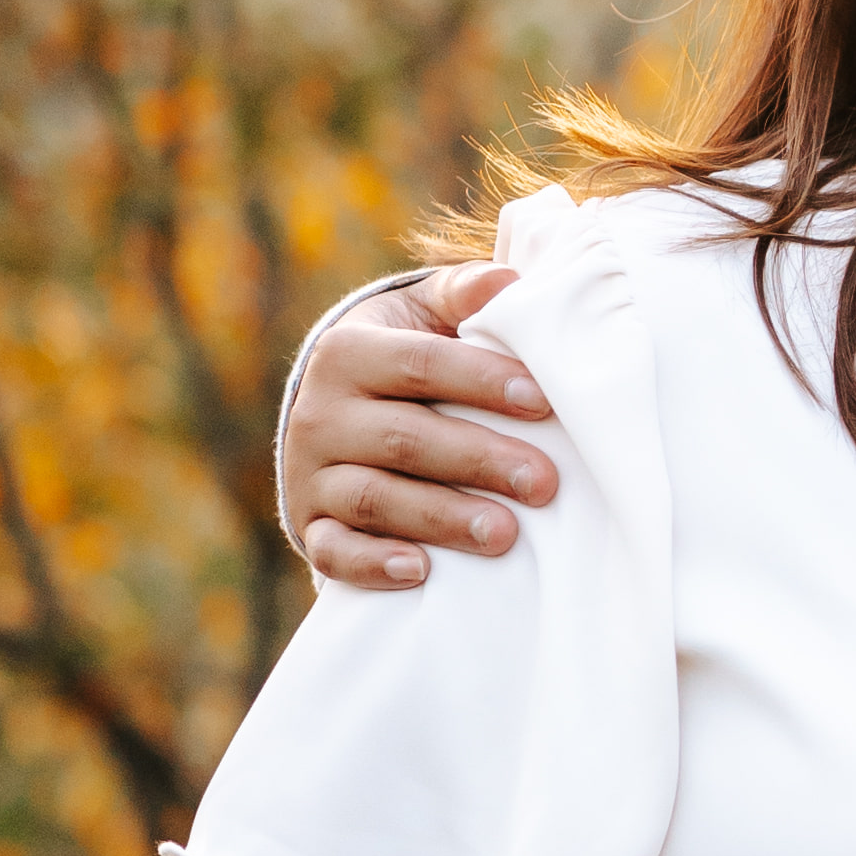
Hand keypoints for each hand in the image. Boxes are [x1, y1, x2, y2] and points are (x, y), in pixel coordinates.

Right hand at [290, 261, 562, 583]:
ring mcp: (310, 474)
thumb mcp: (423, 314)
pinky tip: (420, 572)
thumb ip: (464, 294)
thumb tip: (511, 283)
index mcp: (349, 351)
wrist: (335, 410)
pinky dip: (373, 564)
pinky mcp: (310, 525)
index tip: (544, 401)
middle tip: (545, 483)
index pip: (420, 364)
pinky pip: (335, 551)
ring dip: (441, 518)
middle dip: (479, 461)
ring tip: (505, 534)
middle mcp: (320, 412)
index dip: (481, 381)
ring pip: (374, 498)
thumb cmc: (404, 357)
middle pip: (405, 438)